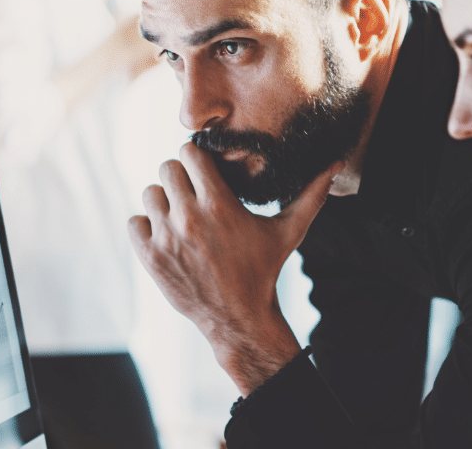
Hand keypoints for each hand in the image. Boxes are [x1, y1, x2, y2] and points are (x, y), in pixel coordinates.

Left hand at [129, 142, 338, 393]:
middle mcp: (189, 217)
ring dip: (163, 201)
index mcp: (219, 204)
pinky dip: (147, 226)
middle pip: (166, 168)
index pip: (189, 153)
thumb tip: (335, 165)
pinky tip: (167, 235)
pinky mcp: (151, 257)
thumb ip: (311, 195)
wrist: (240, 318)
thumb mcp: (289, 231)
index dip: (197, 158)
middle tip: (193, 192)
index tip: (205, 171)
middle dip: (180, 177)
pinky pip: (135, 222)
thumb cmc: (264, 270)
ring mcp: (166, 238)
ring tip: (181, 215)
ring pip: (149, 194)